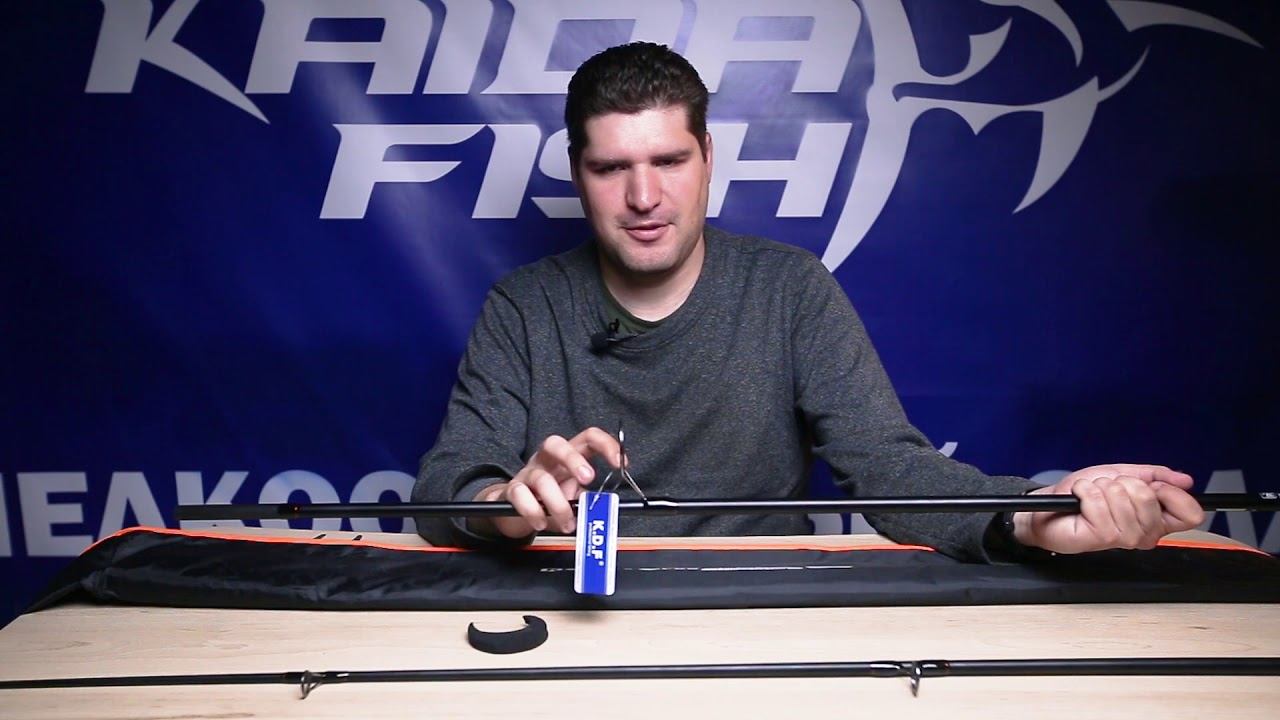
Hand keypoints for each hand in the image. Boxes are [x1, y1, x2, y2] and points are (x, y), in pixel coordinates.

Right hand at [473, 427, 621, 538]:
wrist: (511, 510)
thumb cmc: (547, 500)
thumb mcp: (572, 497)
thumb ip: (586, 500)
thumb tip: (601, 508)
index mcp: (566, 457)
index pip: (587, 438)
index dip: (605, 445)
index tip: (621, 463)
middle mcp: (545, 460)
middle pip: (555, 444)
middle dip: (573, 460)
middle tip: (588, 479)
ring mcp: (527, 473)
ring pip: (541, 478)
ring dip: (558, 503)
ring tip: (567, 523)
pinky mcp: (512, 490)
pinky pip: (521, 495)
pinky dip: (533, 511)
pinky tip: (541, 522)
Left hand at [1012, 464, 1204, 553]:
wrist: (1050, 505)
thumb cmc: (1085, 494)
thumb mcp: (1123, 474)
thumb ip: (1155, 475)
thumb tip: (1185, 480)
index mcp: (1157, 520)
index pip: (1191, 514)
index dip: (1172, 493)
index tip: (1152, 485)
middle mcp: (1146, 534)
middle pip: (1150, 497)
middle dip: (1123, 483)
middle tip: (1109, 490)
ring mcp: (1125, 539)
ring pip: (1123, 497)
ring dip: (1101, 487)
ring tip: (1092, 496)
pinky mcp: (1102, 537)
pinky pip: (1099, 501)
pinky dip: (1085, 491)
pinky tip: (1080, 500)